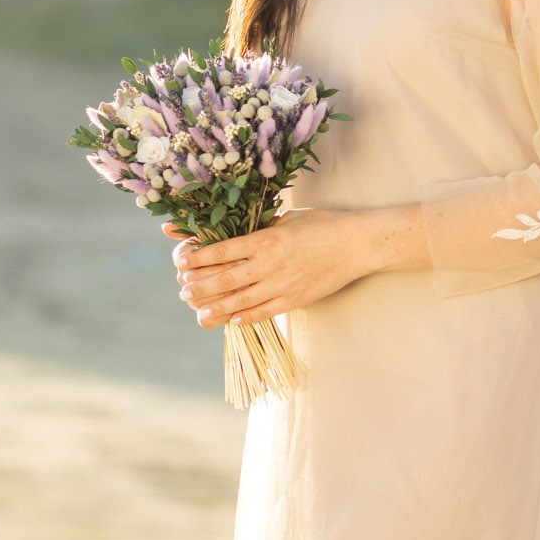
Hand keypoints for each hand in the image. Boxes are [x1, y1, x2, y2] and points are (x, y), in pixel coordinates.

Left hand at [167, 207, 426, 327]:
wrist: (357, 245)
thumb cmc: (324, 225)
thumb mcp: (289, 219)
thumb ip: (263, 227)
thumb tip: (239, 228)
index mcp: (266, 238)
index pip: (222, 250)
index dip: (198, 257)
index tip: (181, 260)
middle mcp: (270, 263)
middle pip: (225, 278)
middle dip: (200, 285)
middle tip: (183, 290)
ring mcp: (281, 284)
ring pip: (240, 300)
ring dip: (216, 306)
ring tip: (198, 311)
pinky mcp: (294, 300)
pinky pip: (263, 312)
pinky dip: (244, 317)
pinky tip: (231, 320)